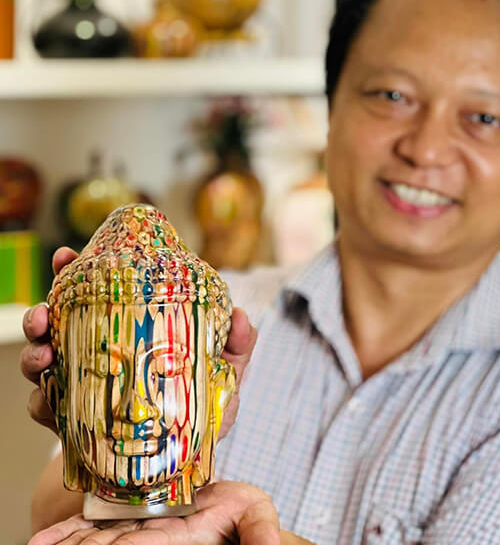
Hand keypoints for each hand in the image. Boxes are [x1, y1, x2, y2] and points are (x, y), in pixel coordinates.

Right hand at [21, 247, 257, 439]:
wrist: (174, 465)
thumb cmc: (198, 412)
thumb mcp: (221, 377)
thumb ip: (234, 347)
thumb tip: (240, 316)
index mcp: (125, 334)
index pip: (96, 297)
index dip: (75, 274)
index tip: (66, 257)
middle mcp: (96, 355)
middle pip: (59, 324)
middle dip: (43, 312)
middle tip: (44, 311)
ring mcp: (81, 387)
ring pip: (45, 362)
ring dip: (36, 353)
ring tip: (44, 353)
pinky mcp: (73, 423)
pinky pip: (46, 408)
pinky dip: (42, 401)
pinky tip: (49, 397)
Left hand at [29, 481, 280, 544]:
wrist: (220, 505)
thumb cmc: (235, 514)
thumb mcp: (254, 511)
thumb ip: (260, 528)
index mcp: (180, 540)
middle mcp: (152, 540)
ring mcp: (135, 531)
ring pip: (97, 539)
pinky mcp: (124, 521)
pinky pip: (92, 527)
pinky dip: (68, 534)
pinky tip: (44, 541)